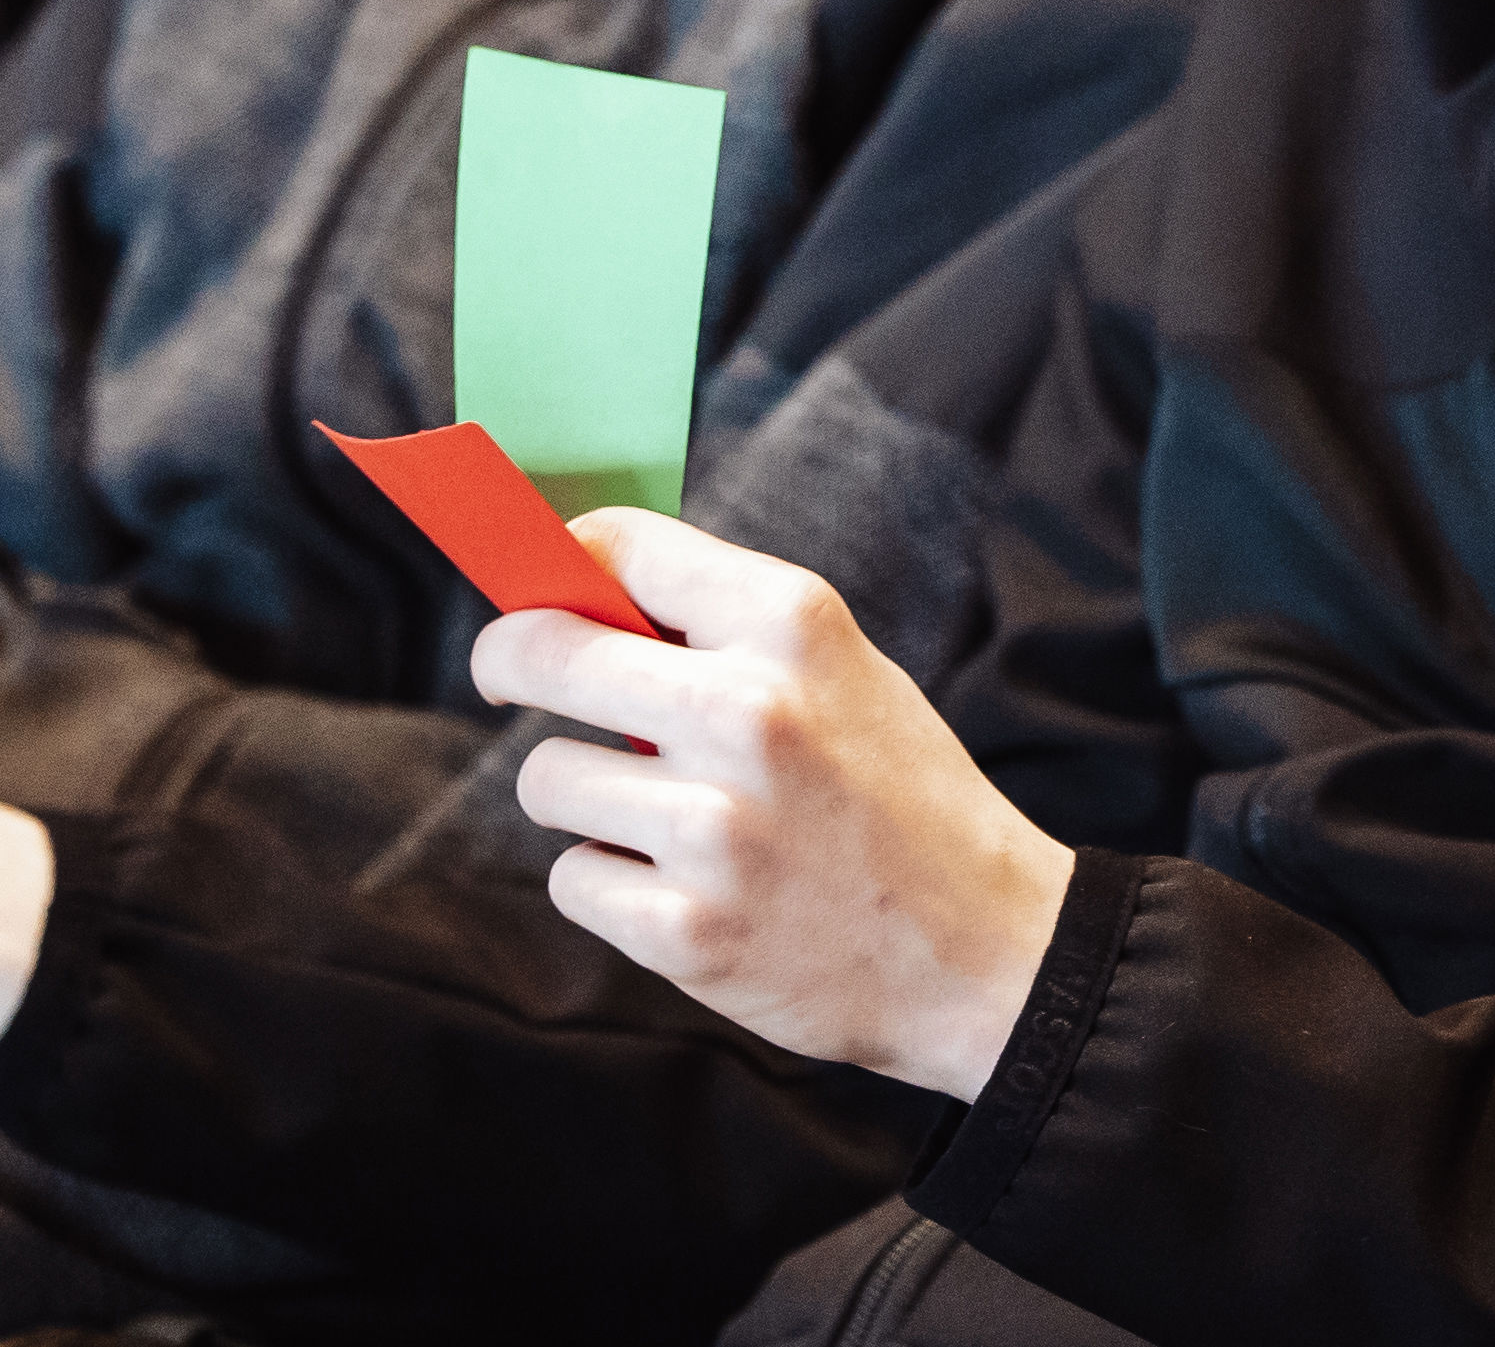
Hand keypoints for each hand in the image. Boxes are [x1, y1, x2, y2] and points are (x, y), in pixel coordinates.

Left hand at [481, 515, 1068, 1099]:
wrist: (983, 950)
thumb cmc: (898, 795)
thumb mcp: (843, 671)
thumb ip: (725, 630)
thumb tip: (573, 592)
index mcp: (794, 624)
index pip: (622, 545)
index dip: (560, 558)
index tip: (541, 587)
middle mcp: (749, 711)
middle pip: (541, 651)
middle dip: (510, 660)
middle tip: (511, 676)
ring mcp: (714, 827)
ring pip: (545, 777)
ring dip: (582, 793)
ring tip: (661, 814)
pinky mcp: (687, 930)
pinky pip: (573, 875)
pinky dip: (611, 881)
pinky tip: (680, 885)